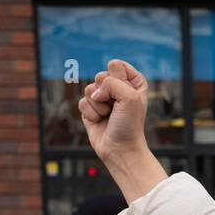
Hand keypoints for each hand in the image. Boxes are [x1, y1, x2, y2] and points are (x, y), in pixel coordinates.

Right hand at [78, 60, 166, 201]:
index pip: (116, 65)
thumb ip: (111, 82)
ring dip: (98, 106)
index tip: (126, 96)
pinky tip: (100, 122)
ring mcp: (103, 98)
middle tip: (116, 108)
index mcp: (132, 81)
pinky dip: (91, 114)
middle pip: (100, 76)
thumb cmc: (129, 124)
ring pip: (89, 88)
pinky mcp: (90, 109)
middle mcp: (117, 88)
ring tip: (109, 116)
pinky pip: (82, 102)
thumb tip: (93, 92)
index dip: (118, 80)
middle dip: (106, 94)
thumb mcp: (129, 97)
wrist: (120, 149)